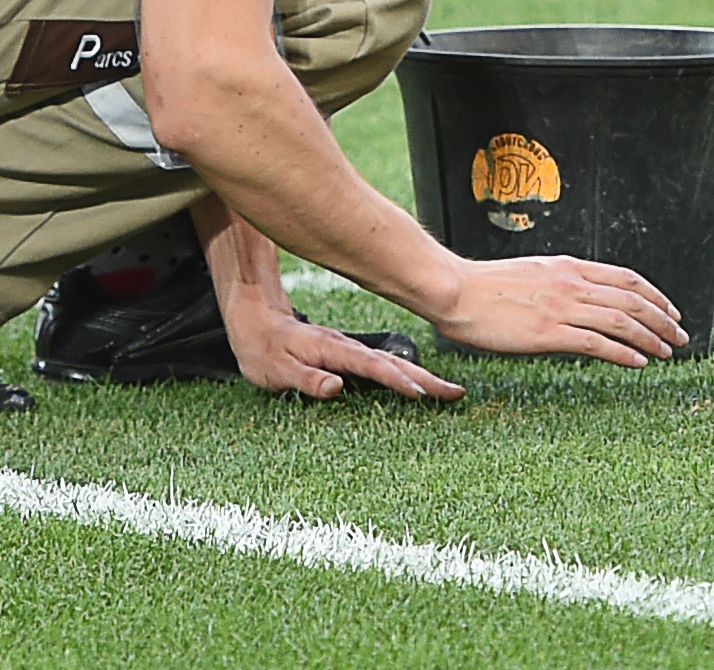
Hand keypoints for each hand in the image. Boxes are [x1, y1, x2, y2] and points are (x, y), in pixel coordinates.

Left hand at [223, 299, 465, 401]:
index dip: (399, 382)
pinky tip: (416, 383)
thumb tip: (335, 389)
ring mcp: (352, 351)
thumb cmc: (263, 349)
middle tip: (457, 394)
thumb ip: (305, 379)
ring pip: (394, 363)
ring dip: (422, 376)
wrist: (256, 318)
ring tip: (447, 391)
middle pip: (396, 364)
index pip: (374, 367)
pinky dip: (406, 374)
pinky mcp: (350, 356)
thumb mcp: (275, 369)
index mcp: (334, 351)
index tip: (424, 395)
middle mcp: (349, 349)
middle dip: (427, 379)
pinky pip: (384, 365)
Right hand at [435, 256, 687, 367]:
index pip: (626, 279)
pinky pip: (597, 343)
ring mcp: (562, 307)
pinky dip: (623, 353)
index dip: (655, 296)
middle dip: (662, 319)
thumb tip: (582, 299)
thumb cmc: (486, 286)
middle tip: (681, 336)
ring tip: (668, 352)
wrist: (455, 290)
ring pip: (621, 321)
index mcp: (569, 267)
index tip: (671, 311)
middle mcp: (572, 283)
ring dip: (651, 337)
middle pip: (632, 300)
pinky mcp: (548, 332)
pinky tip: (638, 362)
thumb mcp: (533, 274)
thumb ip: (561, 284)